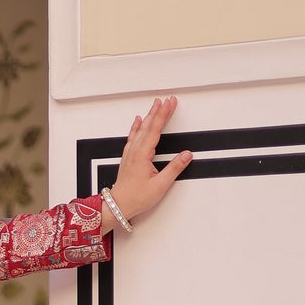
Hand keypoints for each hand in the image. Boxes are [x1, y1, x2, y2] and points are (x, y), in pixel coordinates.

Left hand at [104, 94, 192, 227]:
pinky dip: (136, 126)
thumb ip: (174, 168)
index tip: (170, 103)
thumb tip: (186, 155)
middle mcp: (135, 151)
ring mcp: (130, 153)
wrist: (118, 205)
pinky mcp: (128, 157)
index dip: (163, 114)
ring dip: (149, 116)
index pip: (155, 129)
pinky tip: (137, 120)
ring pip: (140, 129)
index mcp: (142, 155)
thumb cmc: (136, 197)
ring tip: (156, 104)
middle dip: (158, 111)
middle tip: (167, 99)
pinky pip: (133, 136)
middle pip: (148, 125)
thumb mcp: (160, 185)